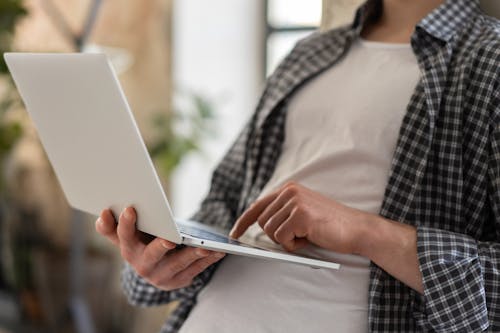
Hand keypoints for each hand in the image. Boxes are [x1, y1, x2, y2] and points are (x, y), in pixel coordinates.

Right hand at [96, 207, 224, 289]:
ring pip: (178, 264)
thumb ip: (113, 226)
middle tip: (170, 240)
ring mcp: (162, 276)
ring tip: (205, 247)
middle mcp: (143, 265)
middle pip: (152, 255)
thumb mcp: (127, 235)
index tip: (130, 209)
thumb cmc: (142, 243)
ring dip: (192, 255)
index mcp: (128, 249)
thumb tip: (103, 213)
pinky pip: (196, 270)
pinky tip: (219, 251)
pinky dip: (208, 260)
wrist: (155, 270)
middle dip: (160, 247)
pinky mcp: (179, 281)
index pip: (123, 236)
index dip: (125, 224)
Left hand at [230, 182, 369, 252]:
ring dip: (287, 240)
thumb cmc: (329, 226)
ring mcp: (294, 201)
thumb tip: (258, 226)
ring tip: (307, 235)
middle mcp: (289, 191)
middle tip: (299, 236)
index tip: (234, 234)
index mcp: (289, 189)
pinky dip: (294, 244)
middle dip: (276, 235)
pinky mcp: (299, 214)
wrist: (356, 229)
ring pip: (270, 231)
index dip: (243, 221)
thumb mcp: (302, 213)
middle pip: (262, 222)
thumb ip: (282, 214)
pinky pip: (282, 238)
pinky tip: (310, 237)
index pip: (257, 205)